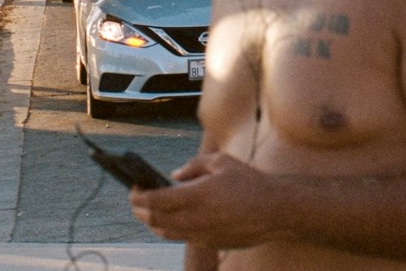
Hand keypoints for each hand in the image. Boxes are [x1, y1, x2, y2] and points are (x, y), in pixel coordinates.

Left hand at [130, 153, 272, 247]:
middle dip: (140, 210)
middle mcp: (194, 219)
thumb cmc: (248, 181)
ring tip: (148, 211)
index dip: (139, 196)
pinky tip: (170, 219)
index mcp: (196, 196)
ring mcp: (200, 234)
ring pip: (165, 232)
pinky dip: (168, 228)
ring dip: (151, 222)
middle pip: (155, 220)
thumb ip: (194, 165)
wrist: (272, 210)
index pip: (156, 200)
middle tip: (135, 200)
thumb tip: (175, 175)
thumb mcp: (221, 161)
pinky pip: (180, 237)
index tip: (133, 189)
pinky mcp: (208, 243)